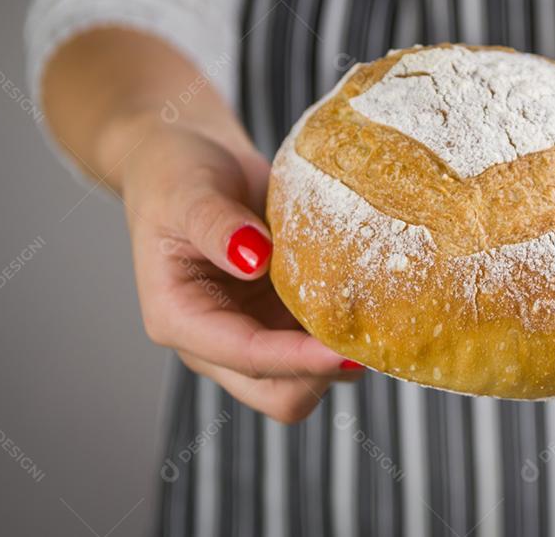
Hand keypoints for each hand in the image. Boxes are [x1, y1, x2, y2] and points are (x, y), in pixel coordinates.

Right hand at [41, 29, 361, 423]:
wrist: (189, 159)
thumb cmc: (175, 174)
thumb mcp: (187, 191)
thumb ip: (217, 225)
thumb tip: (254, 257)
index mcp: (178, 319)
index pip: (246, 357)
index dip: (299, 360)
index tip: (347, 352)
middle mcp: (214, 341)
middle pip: (278, 395)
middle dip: (324, 375)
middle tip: (371, 339)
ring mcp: (252, 333)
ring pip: (306, 380)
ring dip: (340, 358)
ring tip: (378, 320)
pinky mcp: (281, 318)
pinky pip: (319, 344)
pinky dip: (345, 333)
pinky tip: (371, 302)